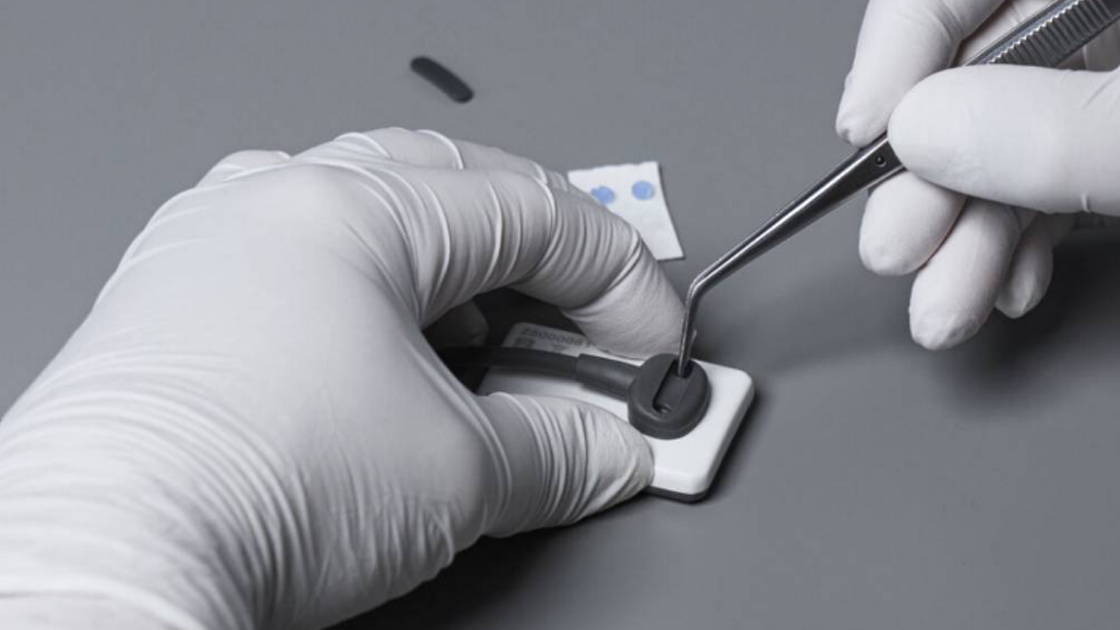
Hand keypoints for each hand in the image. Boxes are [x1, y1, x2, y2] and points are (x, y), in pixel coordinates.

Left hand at [0, 129, 683, 628]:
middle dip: (545, 264)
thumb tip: (606, 452)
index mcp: (353, 209)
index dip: (619, 282)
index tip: (653, 346)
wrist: (110, 564)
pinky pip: (313, 267)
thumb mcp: (454, 472)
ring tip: (500, 353)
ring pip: (381, 224)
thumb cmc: (250, 488)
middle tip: (589, 332)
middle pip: (459, 195)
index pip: (534, 215)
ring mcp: (219, 246)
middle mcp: (277, 202)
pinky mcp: (183, 303)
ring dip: (463, 283)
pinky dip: (384, 305)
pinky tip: (399, 363)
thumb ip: (558, 450)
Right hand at [836, 0, 1119, 348]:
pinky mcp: (1108, 149)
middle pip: (969, 79)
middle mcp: (1096, 24)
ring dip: (961, 237)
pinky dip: (1017, 242)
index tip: (863, 131)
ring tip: (942, 300)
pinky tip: (1003, 282)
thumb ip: (1056, 125)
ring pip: (1002, 148)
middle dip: (924, 177)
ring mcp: (1104, 85)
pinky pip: (1047, 184)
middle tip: (899, 241)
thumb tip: (926, 134)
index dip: (895, 54)